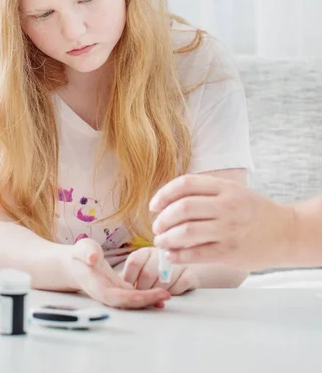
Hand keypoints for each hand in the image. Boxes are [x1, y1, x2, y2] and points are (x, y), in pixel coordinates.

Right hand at [70, 238, 170, 308]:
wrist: (76, 264)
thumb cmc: (80, 255)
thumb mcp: (82, 249)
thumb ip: (87, 252)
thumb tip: (92, 258)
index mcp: (98, 287)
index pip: (118, 297)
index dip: (135, 298)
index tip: (151, 295)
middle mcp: (107, 294)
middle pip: (129, 303)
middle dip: (147, 300)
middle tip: (166, 295)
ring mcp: (114, 293)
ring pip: (133, 301)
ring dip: (149, 300)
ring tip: (166, 296)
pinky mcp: (119, 289)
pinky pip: (134, 295)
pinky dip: (146, 295)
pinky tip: (160, 294)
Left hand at [121, 247, 198, 293]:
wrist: (191, 265)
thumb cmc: (161, 269)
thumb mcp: (144, 268)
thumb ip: (131, 275)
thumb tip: (116, 286)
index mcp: (146, 252)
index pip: (134, 262)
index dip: (129, 279)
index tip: (129, 288)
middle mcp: (161, 254)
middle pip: (147, 275)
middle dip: (143, 290)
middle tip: (144, 295)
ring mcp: (177, 263)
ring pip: (162, 283)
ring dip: (158, 293)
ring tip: (158, 292)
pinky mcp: (190, 273)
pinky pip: (178, 287)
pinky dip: (173, 292)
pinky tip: (171, 290)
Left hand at [150, 174, 296, 270]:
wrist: (286, 232)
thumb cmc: (254, 211)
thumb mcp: (233, 191)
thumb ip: (205, 192)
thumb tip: (167, 201)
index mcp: (225, 187)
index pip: (185, 184)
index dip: (163, 194)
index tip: (154, 205)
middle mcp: (226, 206)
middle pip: (181, 208)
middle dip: (162, 219)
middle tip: (156, 226)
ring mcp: (228, 230)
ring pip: (185, 232)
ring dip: (166, 238)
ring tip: (161, 241)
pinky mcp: (230, 252)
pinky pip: (196, 254)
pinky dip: (178, 255)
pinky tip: (172, 255)